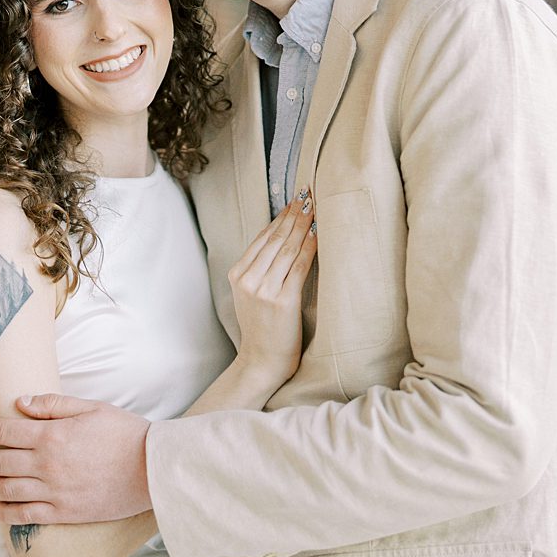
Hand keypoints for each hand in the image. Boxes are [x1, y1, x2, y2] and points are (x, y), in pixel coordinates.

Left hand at [0, 394, 151, 523]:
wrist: (151, 468)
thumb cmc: (124, 433)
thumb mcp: (90, 407)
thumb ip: (52, 404)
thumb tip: (20, 402)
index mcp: (52, 434)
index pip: (2, 431)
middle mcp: (47, 464)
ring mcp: (54, 491)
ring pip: (5, 490)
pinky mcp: (63, 512)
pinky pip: (24, 516)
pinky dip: (4, 512)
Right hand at [229, 189, 316, 386]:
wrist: (261, 362)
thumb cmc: (262, 328)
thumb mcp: (251, 294)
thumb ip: (261, 269)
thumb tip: (284, 238)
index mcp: (237, 274)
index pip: (262, 238)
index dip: (280, 217)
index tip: (294, 200)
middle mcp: (248, 279)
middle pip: (275, 239)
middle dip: (294, 215)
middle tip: (308, 195)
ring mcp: (263, 290)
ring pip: (287, 249)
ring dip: (304, 225)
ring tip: (315, 208)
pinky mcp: (282, 301)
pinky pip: (299, 267)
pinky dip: (310, 247)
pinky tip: (319, 234)